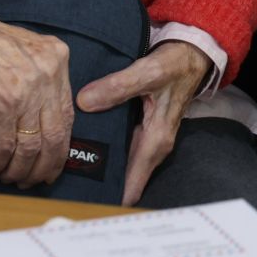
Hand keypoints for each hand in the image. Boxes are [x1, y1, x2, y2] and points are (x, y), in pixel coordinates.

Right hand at [0, 4, 74, 186]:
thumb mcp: (24, 48)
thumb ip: (42, 75)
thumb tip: (48, 117)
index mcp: (57, 56)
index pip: (68, 114)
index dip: (61, 147)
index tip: (53, 165)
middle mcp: (48, 71)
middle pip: (55, 134)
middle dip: (45, 165)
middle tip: (35, 181)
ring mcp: (27, 87)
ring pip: (32, 145)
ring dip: (20, 169)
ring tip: (10, 178)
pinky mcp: (4, 101)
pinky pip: (6, 143)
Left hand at [75, 41, 212, 205]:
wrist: (190, 56)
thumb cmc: (173, 66)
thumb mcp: (146, 72)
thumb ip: (117, 86)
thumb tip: (84, 102)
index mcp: (156, 140)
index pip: (133, 183)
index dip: (111, 194)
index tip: (85, 200)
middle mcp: (152, 145)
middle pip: (124, 176)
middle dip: (99, 182)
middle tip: (66, 184)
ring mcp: (147, 138)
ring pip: (121, 161)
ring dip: (100, 164)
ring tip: (67, 168)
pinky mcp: (141, 128)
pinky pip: (121, 145)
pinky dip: (105, 146)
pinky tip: (82, 141)